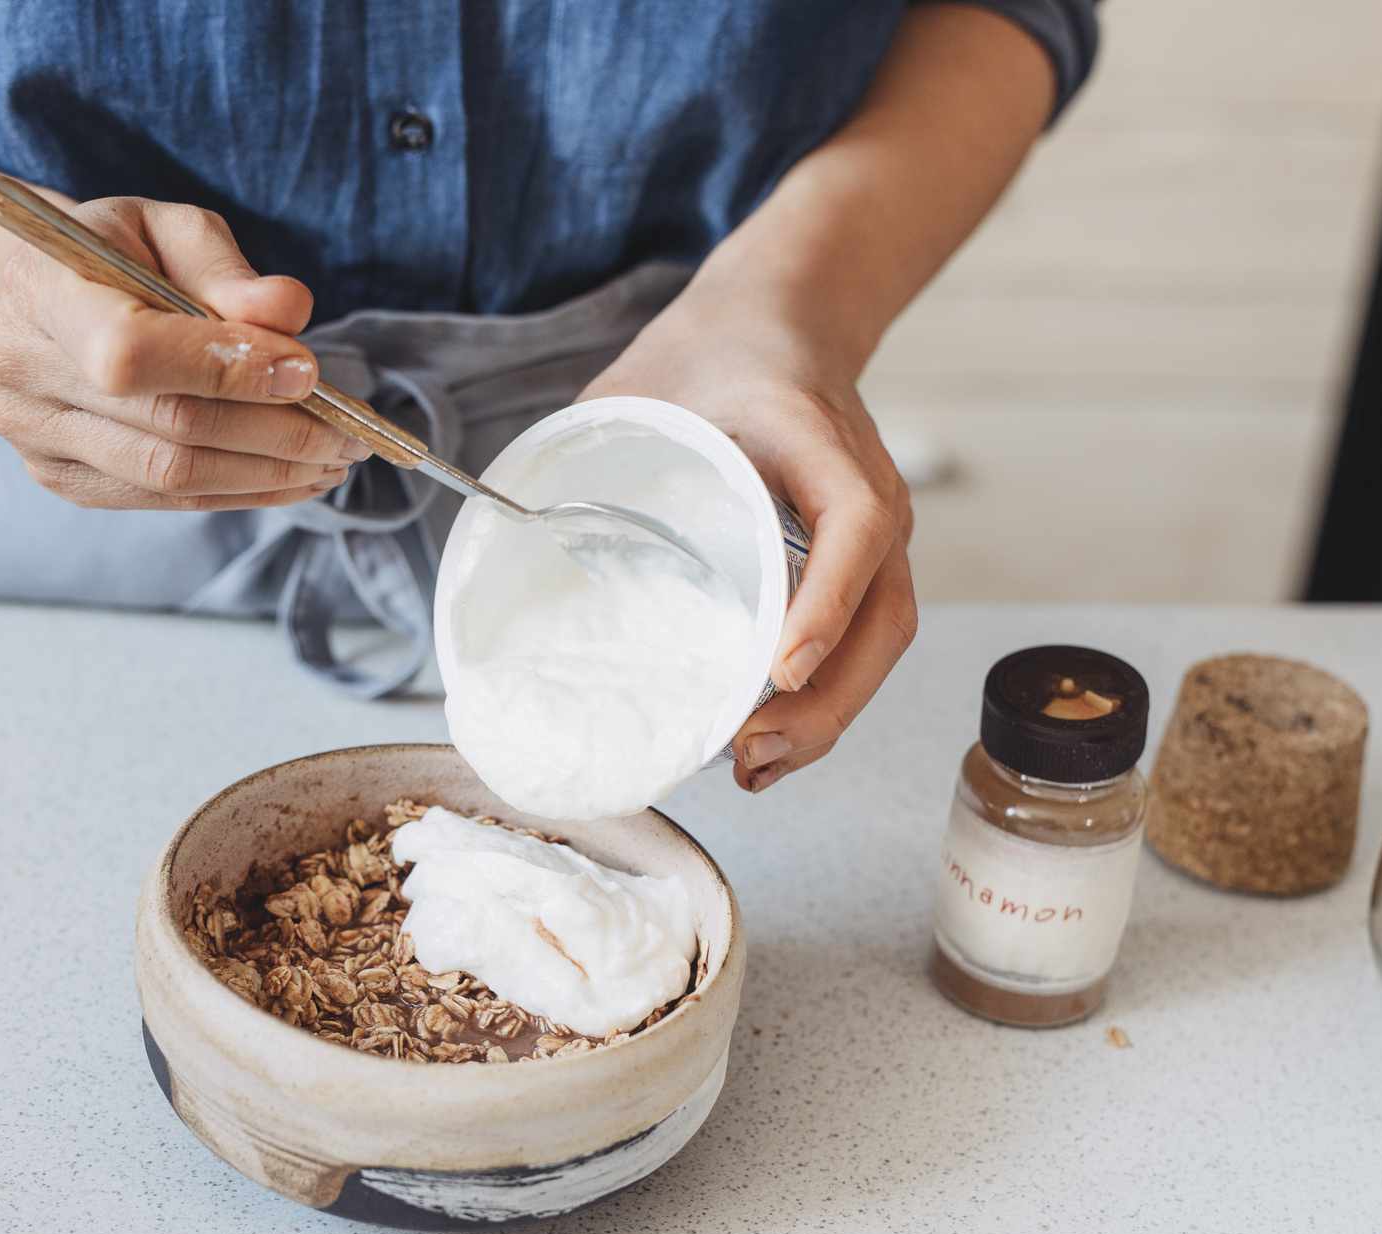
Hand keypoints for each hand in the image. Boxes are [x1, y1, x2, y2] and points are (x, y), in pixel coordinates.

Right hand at [0, 197, 365, 509]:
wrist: (34, 300)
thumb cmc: (114, 254)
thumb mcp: (167, 229)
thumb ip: (226, 269)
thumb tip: (290, 313)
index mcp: (40, 293)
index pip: (131, 352)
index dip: (225, 369)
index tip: (307, 371)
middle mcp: (22, 374)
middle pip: (168, 425)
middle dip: (275, 432)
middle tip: (350, 432)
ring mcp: (36, 439)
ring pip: (171, 477)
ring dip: (268, 474)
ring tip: (333, 460)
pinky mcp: (63, 480)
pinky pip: (164, 500)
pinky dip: (240, 491)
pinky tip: (291, 476)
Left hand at [581, 280, 917, 791]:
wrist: (780, 320)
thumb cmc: (707, 357)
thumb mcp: (638, 385)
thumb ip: (581, 447)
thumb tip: (499, 530)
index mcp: (815, 438)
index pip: (854, 525)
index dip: (825, 602)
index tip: (780, 670)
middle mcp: (868, 490)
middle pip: (883, 613)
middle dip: (827, 699)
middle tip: (749, 751)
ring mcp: (876, 530)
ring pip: (881, 639)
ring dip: (831, 715)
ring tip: (758, 766)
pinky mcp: (866, 561)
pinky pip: (867, 637)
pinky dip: (831, 696)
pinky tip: (774, 742)